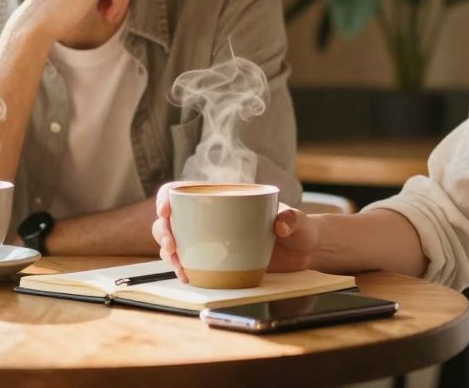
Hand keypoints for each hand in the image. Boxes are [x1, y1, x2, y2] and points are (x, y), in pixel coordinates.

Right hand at [153, 183, 320, 281]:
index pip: (184, 191)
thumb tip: (281, 223)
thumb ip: (291, 219)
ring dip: (169, 254)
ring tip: (178, 266)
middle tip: (171, 247)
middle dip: (163, 232)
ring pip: (175, 243)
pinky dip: (182, 270)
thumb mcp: (298, 221)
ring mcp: (210, 241)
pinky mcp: (215, 262)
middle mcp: (211, 217)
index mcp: (224, 197)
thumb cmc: (299, 229)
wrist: (305, 253)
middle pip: (172, 220)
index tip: (165, 211)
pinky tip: (186, 276)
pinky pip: (189, 263)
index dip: (167, 198)